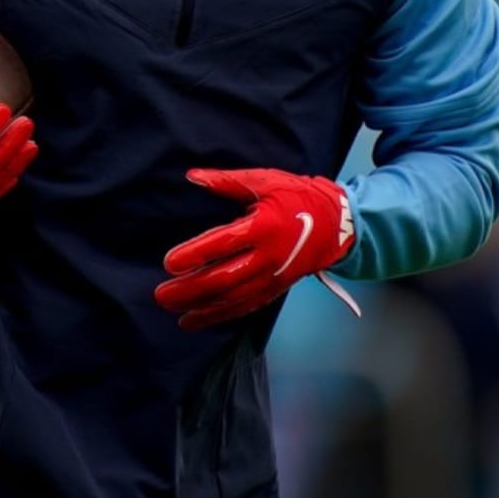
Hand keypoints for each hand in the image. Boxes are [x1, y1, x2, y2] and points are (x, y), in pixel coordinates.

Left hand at [154, 168, 357, 329]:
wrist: (337, 224)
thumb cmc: (296, 196)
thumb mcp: (264, 181)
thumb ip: (227, 181)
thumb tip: (193, 177)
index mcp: (263, 226)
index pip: (223, 244)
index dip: (195, 254)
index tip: (169, 263)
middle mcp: (268, 256)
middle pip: (224, 279)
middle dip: (191, 289)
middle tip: (161, 295)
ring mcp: (273, 276)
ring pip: (233, 298)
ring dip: (202, 308)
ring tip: (174, 312)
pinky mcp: (276, 288)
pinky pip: (246, 306)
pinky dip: (221, 315)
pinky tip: (198, 320)